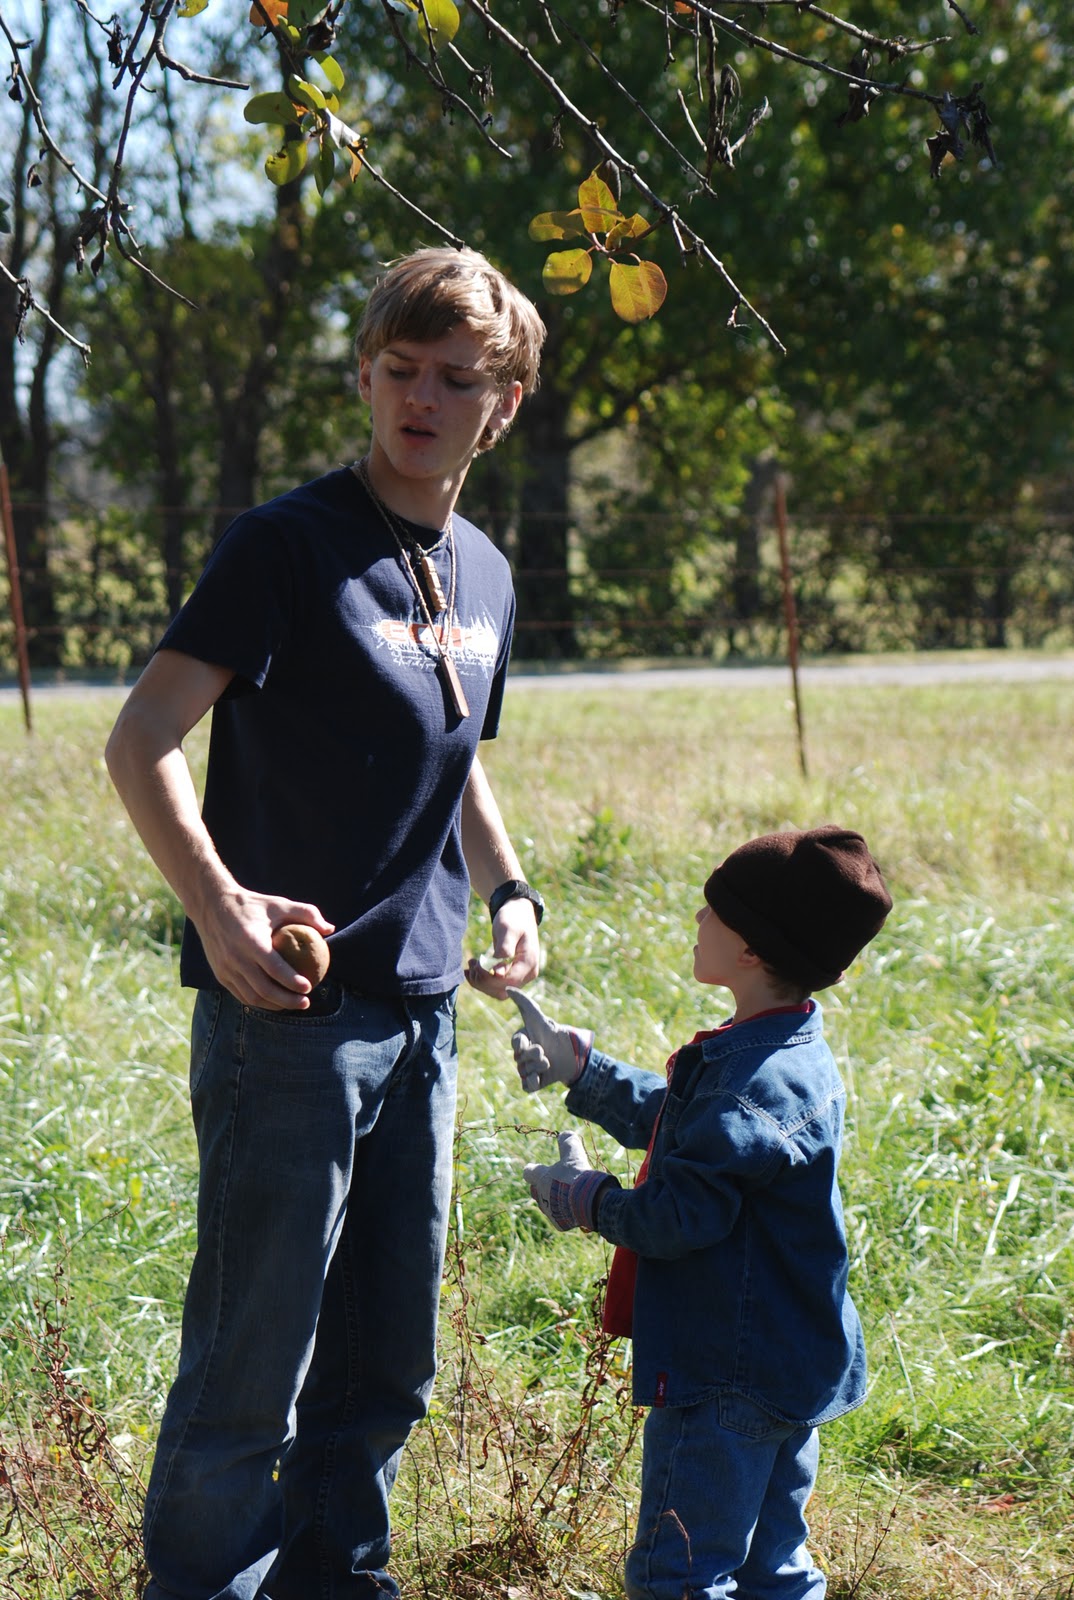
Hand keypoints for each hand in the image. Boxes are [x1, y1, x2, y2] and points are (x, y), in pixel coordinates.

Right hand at [197, 887, 334, 1009]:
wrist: (211, 905)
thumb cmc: (252, 905)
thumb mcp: (279, 904)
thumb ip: (306, 913)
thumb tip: (330, 929)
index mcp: (251, 941)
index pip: (274, 968)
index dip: (292, 981)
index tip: (309, 987)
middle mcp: (235, 957)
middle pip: (263, 989)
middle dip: (287, 1000)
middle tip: (306, 1002)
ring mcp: (225, 968)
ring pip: (251, 997)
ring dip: (274, 1005)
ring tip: (293, 1004)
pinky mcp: (220, 974)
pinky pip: (241, 994)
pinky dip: (259, 1002)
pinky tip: (275, 1001)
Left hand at [465, 897, 540, 998]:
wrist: (519, 914)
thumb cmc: (513, 919)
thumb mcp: (508, 930)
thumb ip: (504, 950)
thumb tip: (498, 974)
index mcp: (529, 963)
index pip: (507, 982)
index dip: (488, 978)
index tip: (476, 963)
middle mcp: (527, 974)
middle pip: (502, 991)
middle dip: (483, 981)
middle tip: (471, 963)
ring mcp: (520, 976)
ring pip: (497, 992)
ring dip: (480, 982)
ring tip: (471, 964)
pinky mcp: (511, 975)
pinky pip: (495, 986)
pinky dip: (482, 980)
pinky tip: (472, 968)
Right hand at [506, 988, 592, 1093]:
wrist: (572, 1054)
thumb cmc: (553, 1033)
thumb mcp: (539, 1017)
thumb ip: (524, 1002)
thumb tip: (508, 987)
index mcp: (521, 1041)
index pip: (515, 1044)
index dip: (521, 1044)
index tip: (529, 1042)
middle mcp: (522, 1056)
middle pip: (520, 1059)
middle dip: (534, 1055)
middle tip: (544, 1052)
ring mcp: (526, 1070)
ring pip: (524, 1071)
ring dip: (537, 1067)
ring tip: (548, 1062)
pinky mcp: (533, 1083)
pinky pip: (526, 1087)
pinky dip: (532, 1083)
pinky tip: (539, 1078)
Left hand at [523, 1132, 597, 1231]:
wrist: (588, 1202)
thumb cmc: (577, 1176)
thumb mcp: (574, 1154)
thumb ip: (568, 1142)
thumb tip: (565, 1133)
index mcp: (540, 1178)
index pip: (528, 1172)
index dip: (532, 1169)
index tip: (534, 1167)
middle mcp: (540, 1195)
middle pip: (536, 1190)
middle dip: (543, 1186)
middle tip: (555, 1182)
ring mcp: (549, 1211)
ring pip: (548, 1204)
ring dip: (556, 1199)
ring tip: (569, 1195)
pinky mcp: (559, 1223)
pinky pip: (561, 1216)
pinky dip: (567, 1212)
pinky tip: (577, 1207)